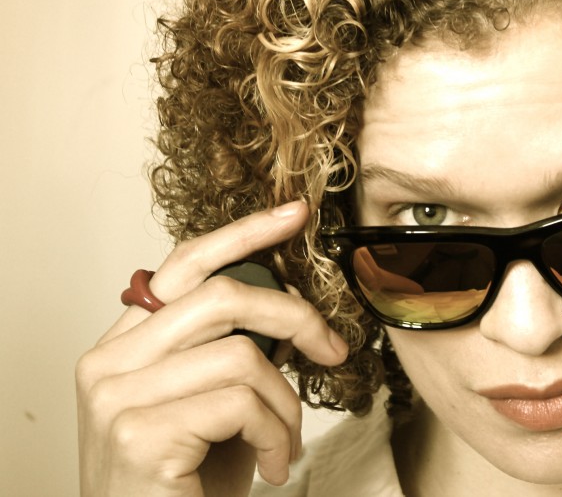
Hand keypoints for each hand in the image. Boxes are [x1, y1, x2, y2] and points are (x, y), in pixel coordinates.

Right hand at [76, 202, 348, 496]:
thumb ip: (232, 348)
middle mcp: (109, 362)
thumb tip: (290, 302)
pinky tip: (272, 465)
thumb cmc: (190, 481)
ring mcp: (117, 397)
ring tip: (285, 439)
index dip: (244, 233)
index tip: (295, 213)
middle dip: (294, 317)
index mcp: (125, 344)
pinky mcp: (138, 434)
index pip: (186, 264)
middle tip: (331, 349)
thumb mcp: (213, 401)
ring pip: (241, 354)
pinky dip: (276, 434)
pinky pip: (240, 403)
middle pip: (222, 296)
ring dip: (285, 402)